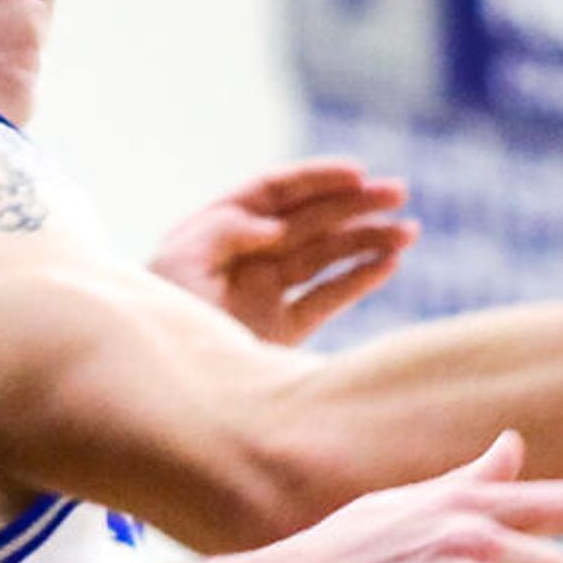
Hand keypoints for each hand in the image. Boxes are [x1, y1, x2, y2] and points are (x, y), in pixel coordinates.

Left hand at [148, 160, 415, 345]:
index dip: (316, 179)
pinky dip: (358, 280)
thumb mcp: (177, 265)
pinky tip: (389, 263)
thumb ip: (223, 233)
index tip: (356, 174)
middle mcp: (245, 256)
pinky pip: (327, 298)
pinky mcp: (280, 330)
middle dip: (353, 204)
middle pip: (308, 219)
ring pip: (325, 256)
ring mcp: (265, 293)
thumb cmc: (155, 320)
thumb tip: (276, 229)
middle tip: (398, 191)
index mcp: (216, 230)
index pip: (273, 192)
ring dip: (366, 240)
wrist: (156, 388)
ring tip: (407, 232)